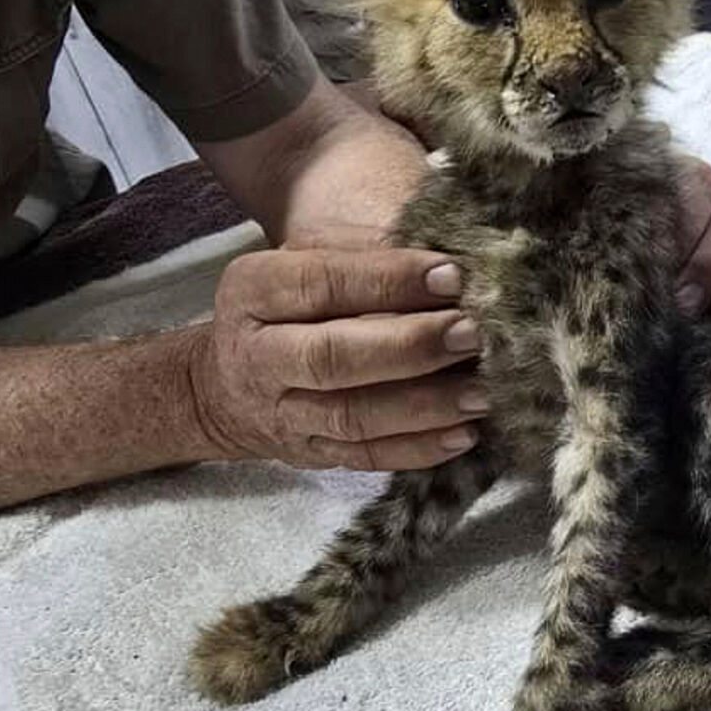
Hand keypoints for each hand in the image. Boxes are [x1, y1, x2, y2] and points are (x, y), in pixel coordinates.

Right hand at [189, 248, 485, 470]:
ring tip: (482, 392)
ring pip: (353, 416)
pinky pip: (365, 458)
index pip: (321, 283)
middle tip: (472, 334)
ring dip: (425, 406)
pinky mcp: (309, 455)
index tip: (452, 276)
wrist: (228, 385)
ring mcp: (281, 413)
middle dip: (410, 346)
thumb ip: (364, 253)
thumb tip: (442, 257)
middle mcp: (259, 355)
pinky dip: (418, 449)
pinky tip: (464, 434)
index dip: (389, 280)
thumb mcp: (306, 261)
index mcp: (253, 291)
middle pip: (334, 357)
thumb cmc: (289, 307)